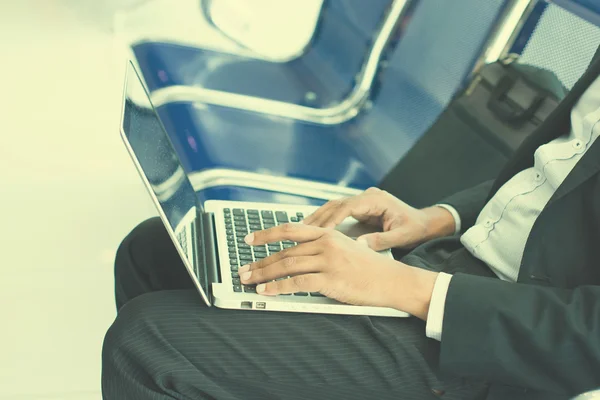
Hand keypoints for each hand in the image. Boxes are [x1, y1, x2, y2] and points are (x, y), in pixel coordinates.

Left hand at [239, 223, 437, 318]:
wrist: (393, 280)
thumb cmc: (370, 267)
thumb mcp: (345, 247)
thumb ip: (323, 246)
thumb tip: (297, 254)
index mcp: (328, 234)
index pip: (290, 229)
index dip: (266, 234)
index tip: (249, 239)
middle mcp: (326, 244)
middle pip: (284, 251)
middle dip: (260, 261)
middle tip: (243, 270)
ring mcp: (328, 261)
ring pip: (287, 265)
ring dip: (264, 274)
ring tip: (249, 282)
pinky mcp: (331, 280)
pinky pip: (298, 283)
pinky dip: (279, 287)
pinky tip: (267, 291)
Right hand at [303, 187, 455, 250]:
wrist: (425, 222)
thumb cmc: (416, 228)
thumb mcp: (402, 236)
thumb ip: (381, 240)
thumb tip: (360, 245)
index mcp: (376, 200)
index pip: (348, 206)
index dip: (332, 218)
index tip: (320, 231)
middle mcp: (367, 197)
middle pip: (336, 204)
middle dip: (318, 217)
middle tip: (301, 231)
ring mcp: (362, 201)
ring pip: (333, 207)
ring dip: (318, 218)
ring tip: (300, 230)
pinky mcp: (360, 208)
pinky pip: (337, 212)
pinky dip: (324, 220)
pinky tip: (312, 230)